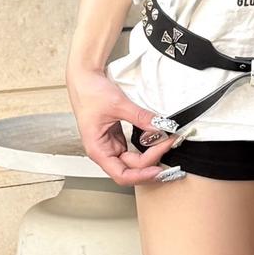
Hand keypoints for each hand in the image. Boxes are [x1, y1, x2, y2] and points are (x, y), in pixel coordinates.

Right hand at [67, 61, 182, 185]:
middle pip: (132, 168)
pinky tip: (157, 138)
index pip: (122, 175)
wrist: (84, 78)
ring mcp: (111, 145)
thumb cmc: (89, 93)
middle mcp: (104, 151)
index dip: (142, 176)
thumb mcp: (118, 104)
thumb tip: (160, 127)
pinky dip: (147, 145)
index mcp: (98, 150)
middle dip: (152, 159)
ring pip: (135, 160)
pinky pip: (135, 148)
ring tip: (166, 141)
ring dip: (151, 153)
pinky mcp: (117, 137)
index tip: (159, 169)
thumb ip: (141, 118)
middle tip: (168, 143)